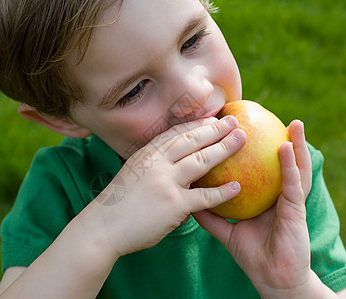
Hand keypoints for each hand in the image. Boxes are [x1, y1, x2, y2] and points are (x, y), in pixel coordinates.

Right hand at [78, 116, 246, 256]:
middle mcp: (157, 163)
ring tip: (242, 140)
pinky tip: (237, 187)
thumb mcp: (134, 174)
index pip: (176, 133)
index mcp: (147, 154)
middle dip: (216, 129)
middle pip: (192, 141)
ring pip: (201, 160)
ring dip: (224, 148)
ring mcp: (165, 182)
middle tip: (235, 122)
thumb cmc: (119, 204)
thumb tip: (176, 164)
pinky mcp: (173, 204)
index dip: (197, 124)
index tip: (214, 118)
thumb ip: (154, 166)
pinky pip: (203, 196)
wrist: (103, 227)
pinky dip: (222, 192)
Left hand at [193, 120, 314, 296]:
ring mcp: (288, 201)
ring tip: (293, 122)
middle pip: (274, 162)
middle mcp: (277, 194)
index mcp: (262, 197)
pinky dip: (290, 165)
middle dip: (271, 139)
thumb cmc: (253, 254)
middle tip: (261, 117)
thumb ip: (210, 215)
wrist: (272, 278)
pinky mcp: (295, 211)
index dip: (247, 149)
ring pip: (293, 167)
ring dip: (294, 143)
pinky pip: (292, 184)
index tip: (235, 128)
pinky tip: (285, 147)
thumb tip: (188, 200)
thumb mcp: (227, 231)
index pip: (257, 168)